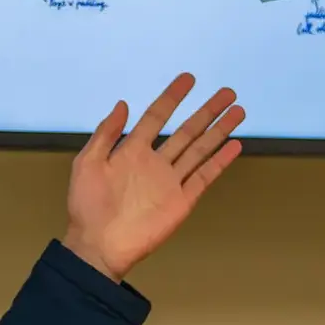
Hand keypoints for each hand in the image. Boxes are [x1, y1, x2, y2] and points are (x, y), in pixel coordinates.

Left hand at [62, 73, 243, 280]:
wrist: (98, 245)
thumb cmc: (87, 206)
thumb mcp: (87, 163)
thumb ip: (106, 133)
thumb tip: (122, 104)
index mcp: (131, 151)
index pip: (157, 117)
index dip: (172, 97)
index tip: (188, 79)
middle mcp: (154, 163)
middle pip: (187, 131)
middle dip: (207, 111)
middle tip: (226, 92)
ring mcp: (170, 182)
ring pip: (200, 150)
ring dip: (218, 131)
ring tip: (237, 112)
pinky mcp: (181, 201)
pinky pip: (203, 177)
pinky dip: (219, 161)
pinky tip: (233, 145)